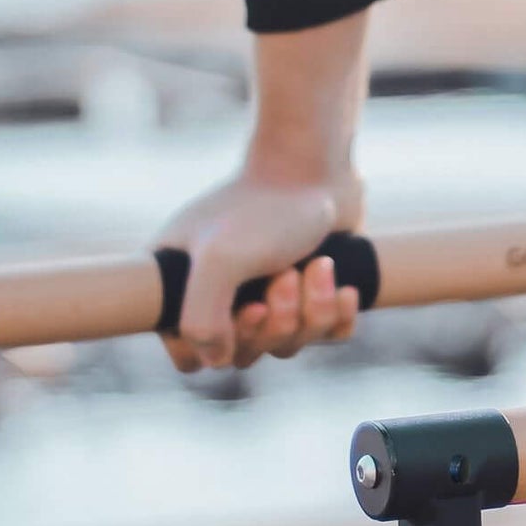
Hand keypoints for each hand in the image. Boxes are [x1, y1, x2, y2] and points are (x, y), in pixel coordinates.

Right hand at [156, 166, 364, 371]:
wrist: (316, 166)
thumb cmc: (263, 207)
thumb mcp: (219, 259)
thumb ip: (201, 318)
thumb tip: (216, 360)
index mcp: (182, 283)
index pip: (187, 353)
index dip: (216, 347)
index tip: (243, 309)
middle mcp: (221, 293)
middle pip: (244, 354)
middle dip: (274, 321)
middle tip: (284, 274)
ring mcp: (266, 295)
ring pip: (288, 345)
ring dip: (308, 311)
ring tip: (316, 265)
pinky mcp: (310, 293)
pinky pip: (325, 335)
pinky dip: (336, 316)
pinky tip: (342, 286)